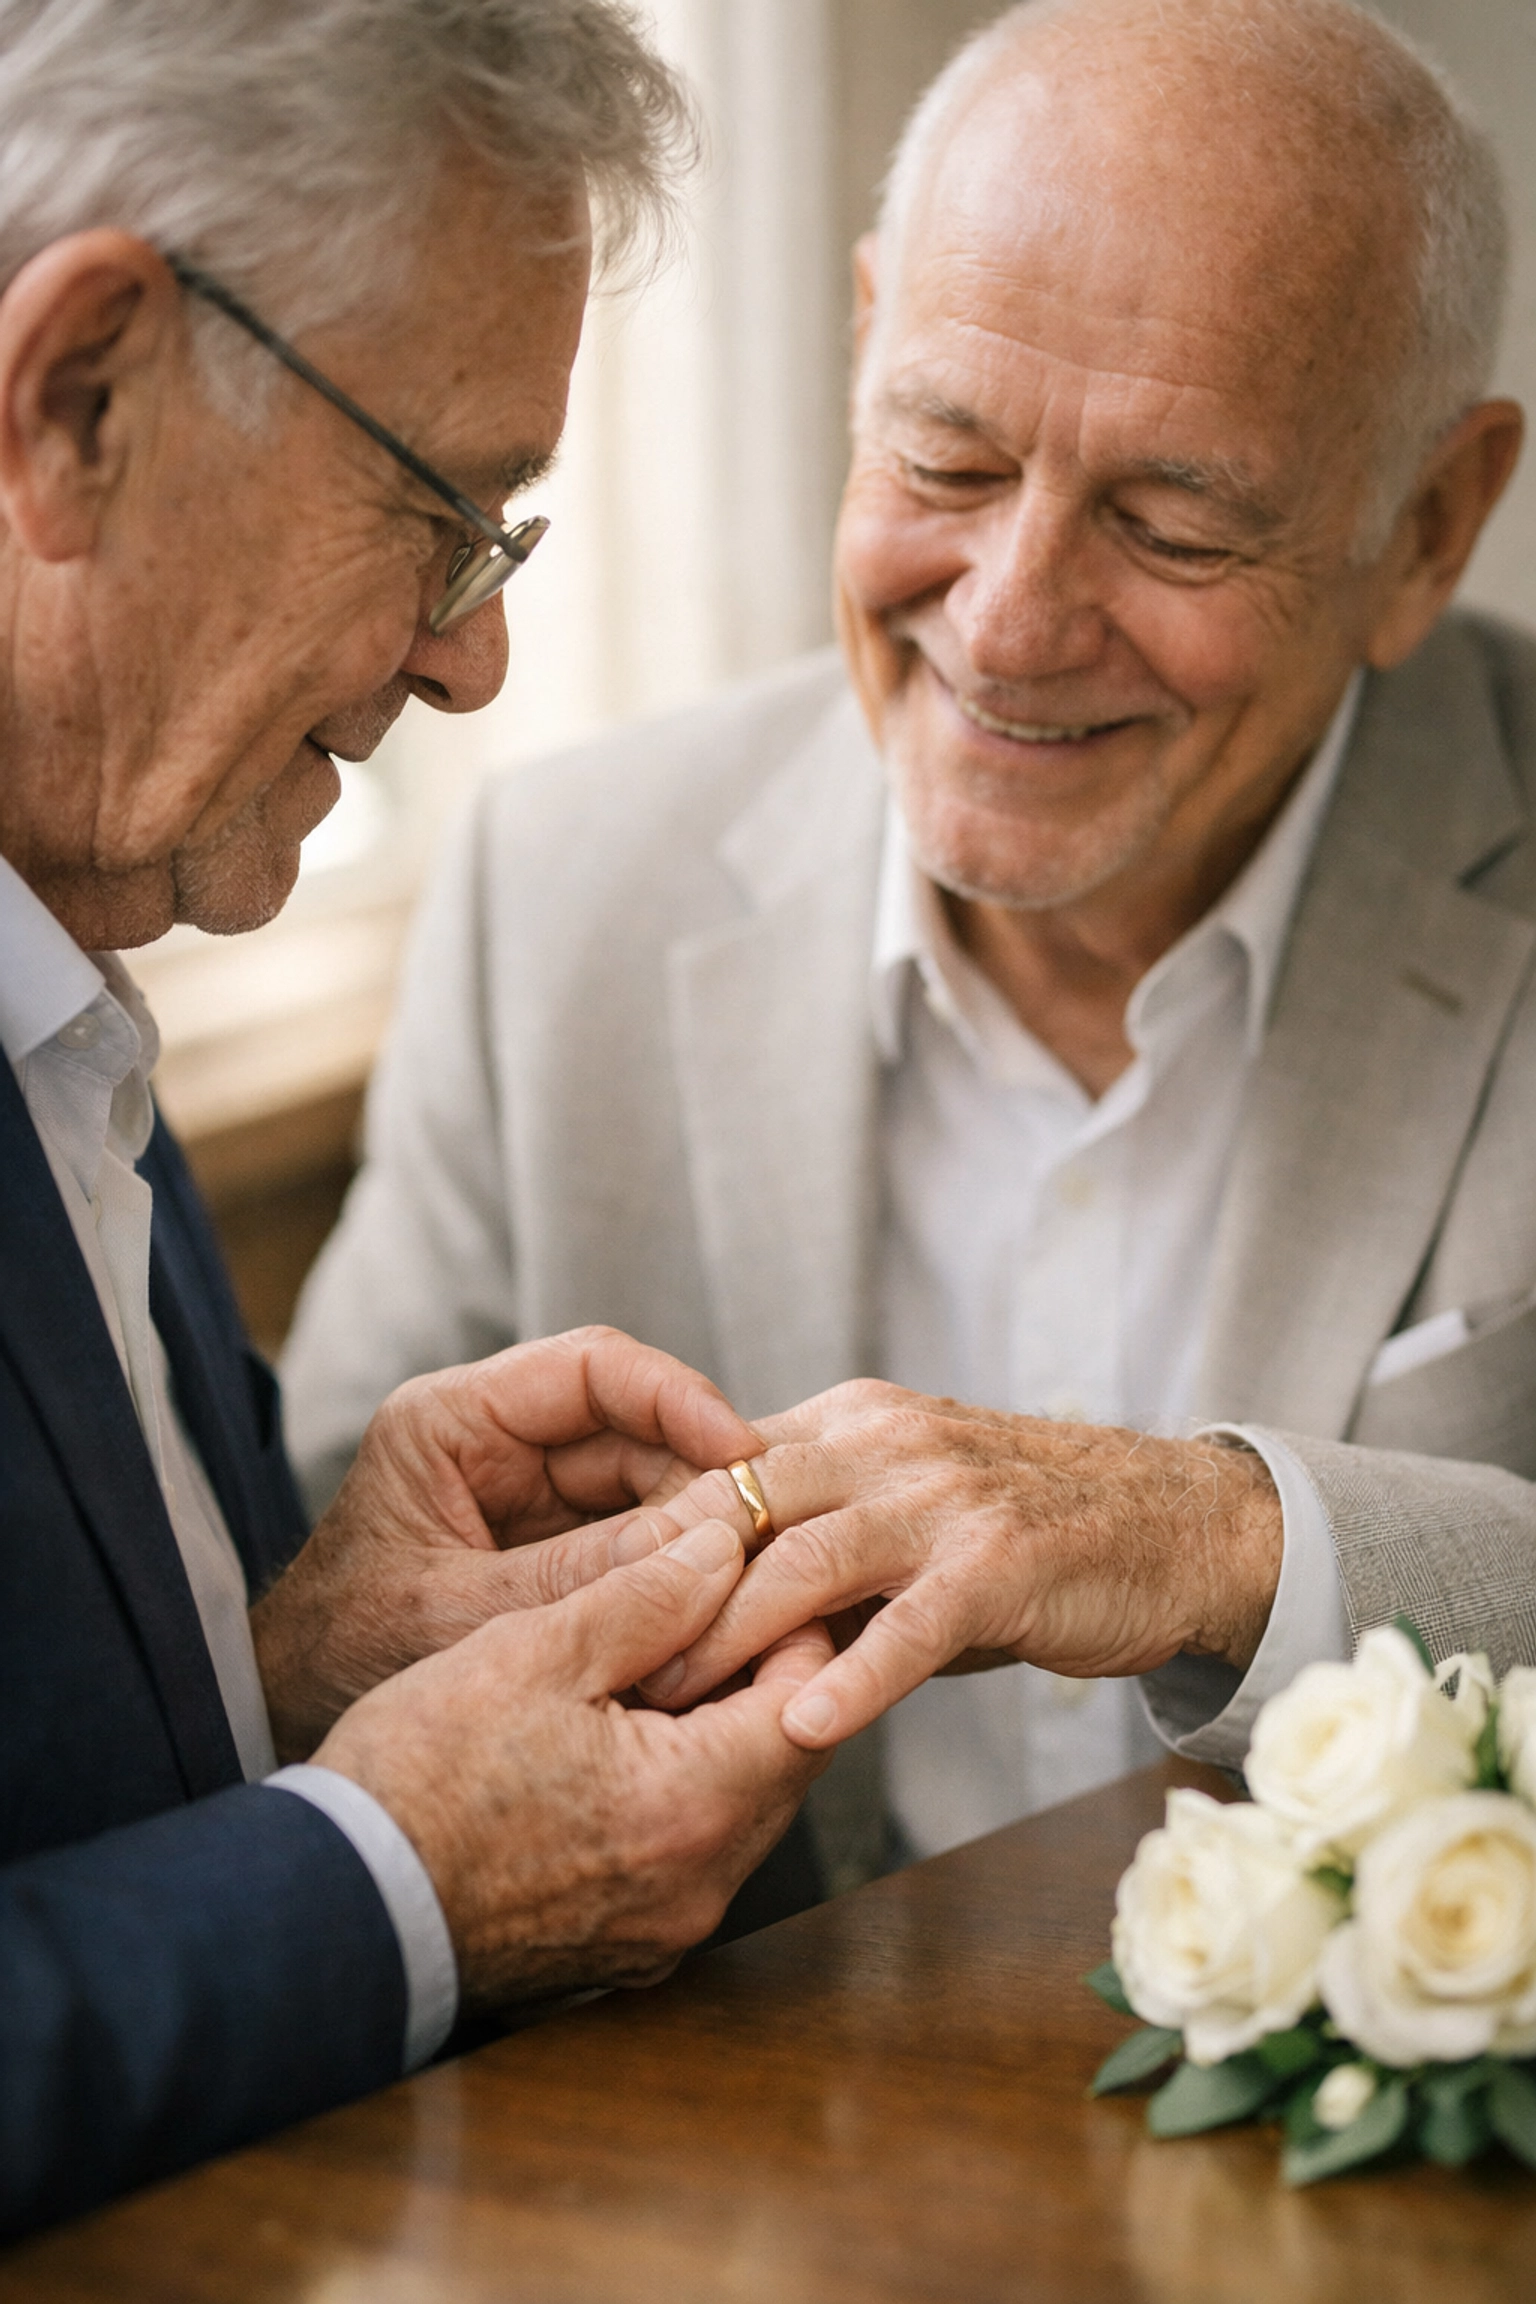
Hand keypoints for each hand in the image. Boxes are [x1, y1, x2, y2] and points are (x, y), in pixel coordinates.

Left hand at [253, 1325, 760, 1759]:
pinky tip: (717, 1603)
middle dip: (701, 1475)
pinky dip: (675, 1567)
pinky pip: (634, 1536)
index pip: (590, 1368)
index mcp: (451, 1423)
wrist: (287, 1717)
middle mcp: (496, 1442)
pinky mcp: (551, 1544)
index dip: (679, 1397)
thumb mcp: (460, 1618)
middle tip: (766, 1530)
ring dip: (696, 1526)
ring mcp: (527, 1492)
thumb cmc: (343, 1660)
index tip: (744, 1450)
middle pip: (633, 1426)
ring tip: (753, 1574)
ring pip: (647, 1482)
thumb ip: (575, 1579)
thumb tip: (704, 1545)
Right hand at [315, 1517, 832, 2011]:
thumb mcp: (533, 1652)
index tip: (756, 1573)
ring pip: (740, 1808)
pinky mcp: (623, 1947)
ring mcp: (663, 1929)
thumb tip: (724, 1548)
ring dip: (719, 1734)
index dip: (793, 1625)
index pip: (810, 1703)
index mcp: (694, 1808)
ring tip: (660, 1662)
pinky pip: (688, 1853)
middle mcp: (699, 1886)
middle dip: (760, 1676)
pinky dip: (678, 1791)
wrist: (334, 1908)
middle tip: (714, 1605)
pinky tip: (619, 1738)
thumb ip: (646, 1595)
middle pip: (786, 1761)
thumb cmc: (419, 1776)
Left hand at [612, 1381, 1282, 1746]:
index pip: (720, 1471)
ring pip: (808, 1560)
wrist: (1178, 1522)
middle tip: (595, 1662)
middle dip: (664, 1586)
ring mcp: (944, 1499)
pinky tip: (801, 1726)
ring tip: (669, 1703)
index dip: (650, 1540)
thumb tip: (719, 1614)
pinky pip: (910, 1624)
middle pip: (742, 1507)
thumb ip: (824, 1550)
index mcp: (851, 1424)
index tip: (585, 1605)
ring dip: (732, 1635)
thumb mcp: (911, 1518)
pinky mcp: (1001, 1563)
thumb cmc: (1031, 1534)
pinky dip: (852, 1676)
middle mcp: (886, 1444)